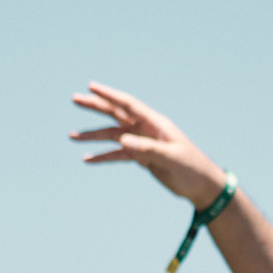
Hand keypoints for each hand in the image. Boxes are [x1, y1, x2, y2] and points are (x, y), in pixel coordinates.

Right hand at [72, 83, 229, 209]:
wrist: (202, 186)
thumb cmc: (191, 168)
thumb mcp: (170, 158)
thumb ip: (147, 149)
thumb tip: (121, 141)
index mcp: (154, 123)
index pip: (128, 104)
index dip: (109, 95)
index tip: (91, 86)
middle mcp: (146, 129)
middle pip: (116, 114)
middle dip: (95, 106)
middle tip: (74, 98)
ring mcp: (142, 143)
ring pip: (112, 135)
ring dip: (93, 135)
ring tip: (71, 136)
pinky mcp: (141, 157)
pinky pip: (117, 154)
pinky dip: (102, 156)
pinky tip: (87, 159)